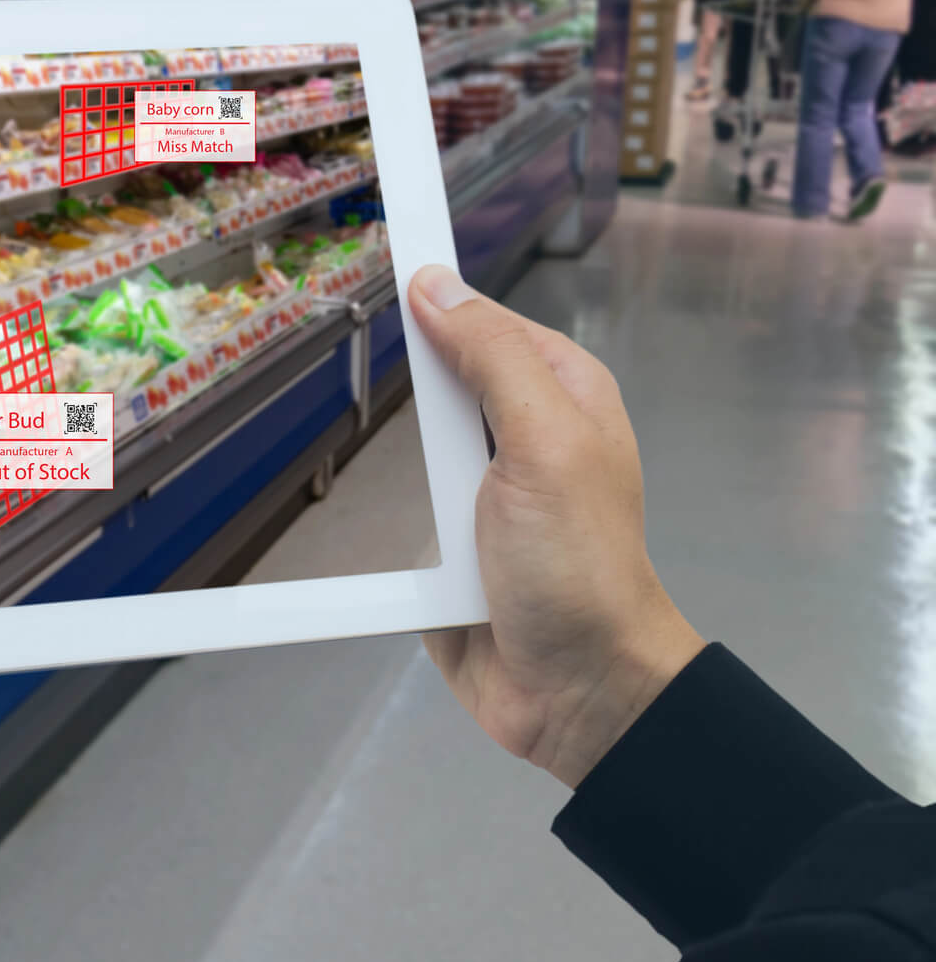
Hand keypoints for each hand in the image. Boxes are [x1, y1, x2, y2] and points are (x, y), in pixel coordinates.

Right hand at [407, 266, 704, 788]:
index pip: (482, 319)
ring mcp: (486, 498)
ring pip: (411, 455)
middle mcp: (524, 438)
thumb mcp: (541, 443)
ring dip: (405, 480)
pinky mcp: (451, 555)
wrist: (580, 694)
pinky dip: (395, 535)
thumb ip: (488, 358)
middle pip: (439, 385)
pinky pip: (399, 523)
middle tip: (393, 399)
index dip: (436, 299)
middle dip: (412, 399)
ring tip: (416, 498)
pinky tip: (401, 544)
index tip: (381, 268)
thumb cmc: (579, 565)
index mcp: (561, 394)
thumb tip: (435, 284)